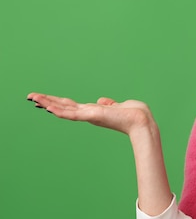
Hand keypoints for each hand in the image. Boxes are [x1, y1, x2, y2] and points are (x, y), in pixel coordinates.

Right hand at [26, 93, 155, 136]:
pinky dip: (59, 110)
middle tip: (31, 97)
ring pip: (64, 109)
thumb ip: (109, 104)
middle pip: (63, 107)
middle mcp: (89, 114)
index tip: (45, 99)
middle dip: (47, 102)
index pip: (72, 106)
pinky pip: (72, 114)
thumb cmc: (134, 114)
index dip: (58, 102)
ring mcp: (89, 116)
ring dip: (48, 103)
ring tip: (33, 98)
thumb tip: (102, 101)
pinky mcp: (92, 116)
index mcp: (94, 111)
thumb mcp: (118, 106)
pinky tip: (47, 107)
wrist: (141, 121)